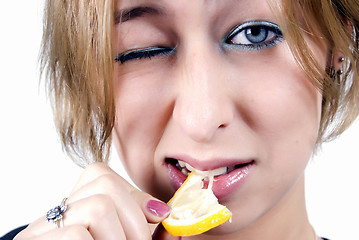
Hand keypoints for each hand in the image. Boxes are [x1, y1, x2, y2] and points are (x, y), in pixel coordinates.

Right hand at [15, 162, 171, 239]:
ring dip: (120, 239)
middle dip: (134, 222)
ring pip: (98, 207)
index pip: (103, 177)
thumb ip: (146, 232)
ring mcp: (38, 232)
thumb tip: (168, 215)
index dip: (136, 200)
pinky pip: (78, 233)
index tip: (154, 224)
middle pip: (105, 188)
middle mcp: (53, 216)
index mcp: (73, 209)